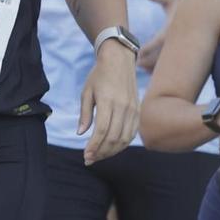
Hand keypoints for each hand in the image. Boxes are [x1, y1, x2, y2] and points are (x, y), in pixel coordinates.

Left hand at [79, 41, 140, 164]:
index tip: (86, 156)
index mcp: (108, 101)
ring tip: (99, 155)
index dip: (94, 146)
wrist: (119, 60)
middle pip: (114, 137)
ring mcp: (133, 109)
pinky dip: (122, 144)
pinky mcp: (138, 111)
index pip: (102, 130)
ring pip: (124, 138)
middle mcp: (123, 107)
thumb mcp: (87, 92)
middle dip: (101, 152)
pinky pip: (132, 133)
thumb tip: (80, 133)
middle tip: (89, 159)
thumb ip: (85, 114)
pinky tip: (111, 147)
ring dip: (111, 151)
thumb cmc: (99, 75)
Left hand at [135, 0, 179, 71]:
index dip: (146, 49)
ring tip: (141, 67)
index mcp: (172, 30)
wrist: (206, 17)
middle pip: (160, 57)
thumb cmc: (185, 6)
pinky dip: (162, 69)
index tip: (137, 52)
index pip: (157, 42)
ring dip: (153, 67)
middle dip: (147, 62)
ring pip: (166, 64)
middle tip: (136, 64)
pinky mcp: (185, 56)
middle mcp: (177, 42)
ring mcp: (181, 50)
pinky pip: (172, 66)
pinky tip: (151, 69)